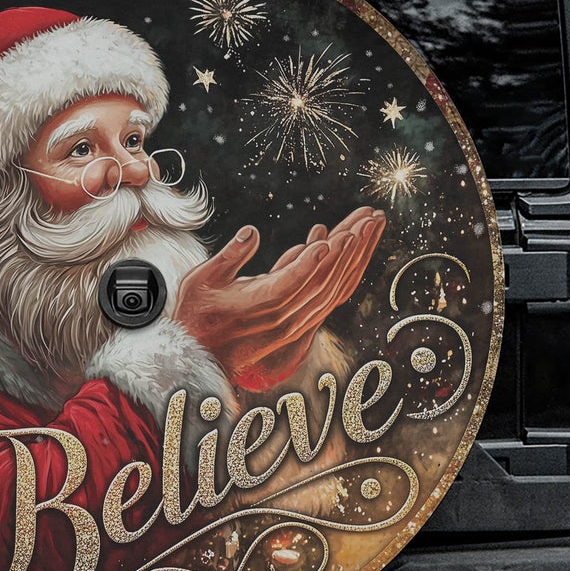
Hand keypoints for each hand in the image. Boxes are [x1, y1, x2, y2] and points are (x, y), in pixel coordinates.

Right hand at [174, 207, 385, 391]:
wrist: (201, 354)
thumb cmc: (197, 314)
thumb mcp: (202, 280)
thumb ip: (230, 256)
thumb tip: (252, 231)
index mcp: (261, 303)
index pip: (296, 280)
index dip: (317, 259)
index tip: (338, 236)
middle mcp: (285, 315)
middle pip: (326, 279)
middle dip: (353, 245)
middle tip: (371, 216)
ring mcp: (296, 320)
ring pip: (336, 286)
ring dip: (358, 254)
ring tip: (372, 224)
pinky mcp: (302, 320)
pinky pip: (332, 294)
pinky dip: (346, 269)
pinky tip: (351, 244)